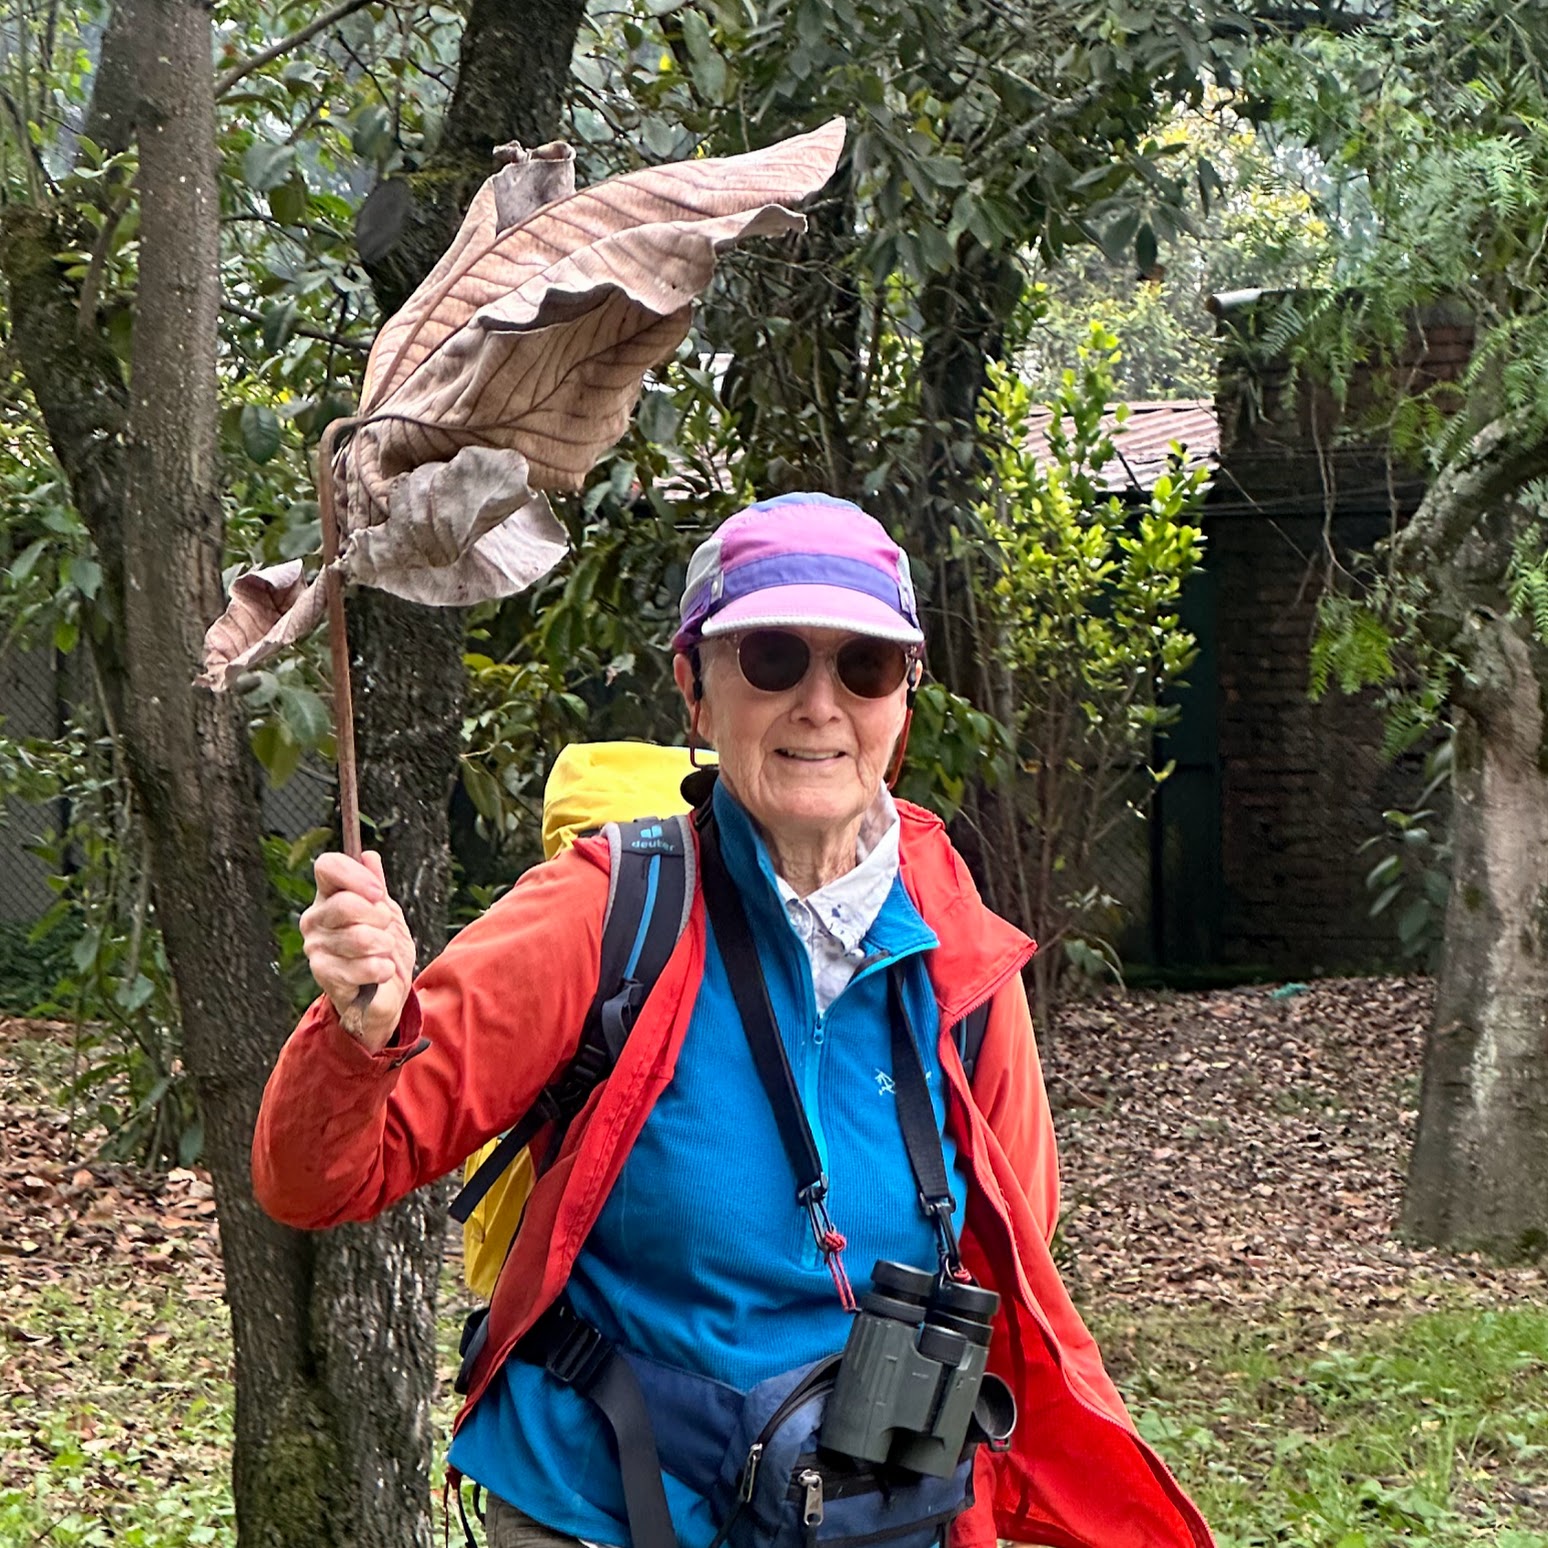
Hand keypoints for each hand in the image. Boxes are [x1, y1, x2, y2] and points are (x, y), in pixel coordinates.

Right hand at [300, 851, 416, 1051]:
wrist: (385, 992)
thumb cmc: (383, 949)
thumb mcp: (387, 912)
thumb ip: (375, 886)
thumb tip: (368, 856)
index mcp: (329, 896)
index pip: (328, 866)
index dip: (356, 875)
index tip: (378, 893)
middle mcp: (316, 918)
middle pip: (347, 904)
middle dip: (379, 918)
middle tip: (385, 929)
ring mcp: (316, 946)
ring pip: (360, 937)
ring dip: (384, 946)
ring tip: (383, 952)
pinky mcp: (323, 973)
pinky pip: (363, 965)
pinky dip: (382, 969)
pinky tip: (380, 972)